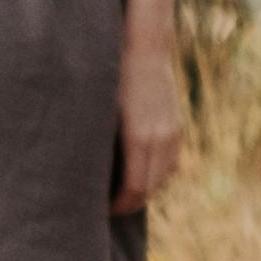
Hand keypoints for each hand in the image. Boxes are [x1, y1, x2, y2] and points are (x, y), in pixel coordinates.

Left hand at [113, 34, 186, 216]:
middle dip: (129, 203)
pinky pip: (171, 163)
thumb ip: (97, 145)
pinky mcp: (177, 127)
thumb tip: (82, 176)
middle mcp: (161, 138)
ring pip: (163, 177)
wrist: (145, 48)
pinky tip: (139, 171)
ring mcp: (172, 133)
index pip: (135, 189)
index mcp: (139, 137)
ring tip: (121, 192)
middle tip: (106, 208)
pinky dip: (156, 174)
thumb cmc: (112, 76)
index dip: (119, 206)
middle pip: (150, 189)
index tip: (100, 211)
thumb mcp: (99, 110)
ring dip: (145, 190)